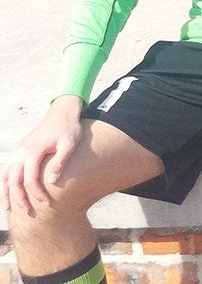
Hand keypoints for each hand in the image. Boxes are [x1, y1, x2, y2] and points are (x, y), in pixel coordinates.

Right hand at [2, 96, 83, 215]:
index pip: (30, 179)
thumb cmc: (68, 129)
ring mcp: (17, 151)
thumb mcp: (70, 143)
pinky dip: (4, 182)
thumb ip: (61, 161)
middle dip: (19, 198)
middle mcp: (21, 152)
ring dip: (6, 193)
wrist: (61, 113)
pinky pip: (6, 169)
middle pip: (13, 180)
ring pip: (5, 176)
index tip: (46, 204)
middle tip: (27, 212)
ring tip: (9, 208)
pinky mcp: (18, 151)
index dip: (37, 193)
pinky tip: (7, 193)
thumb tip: (51, 181)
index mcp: (33, 151)